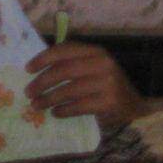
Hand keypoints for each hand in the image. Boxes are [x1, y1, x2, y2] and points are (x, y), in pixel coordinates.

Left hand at [25, 42, 147, 125]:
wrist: (134, 105)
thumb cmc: (103, 85)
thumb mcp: (90, 67)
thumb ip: (69, 63)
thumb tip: (34, 69)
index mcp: (95, 51)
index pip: (64, 50)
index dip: (43, 59)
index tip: (27, 69)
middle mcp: (103, 64)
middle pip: (63, 71)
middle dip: (42, 82)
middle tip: (28, 92)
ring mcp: (108, 83)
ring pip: (69, 90)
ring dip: (48, 98)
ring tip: (36, 105)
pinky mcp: (110, 102)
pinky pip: (79, 106)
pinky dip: (63, 110)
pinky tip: (55, 113)